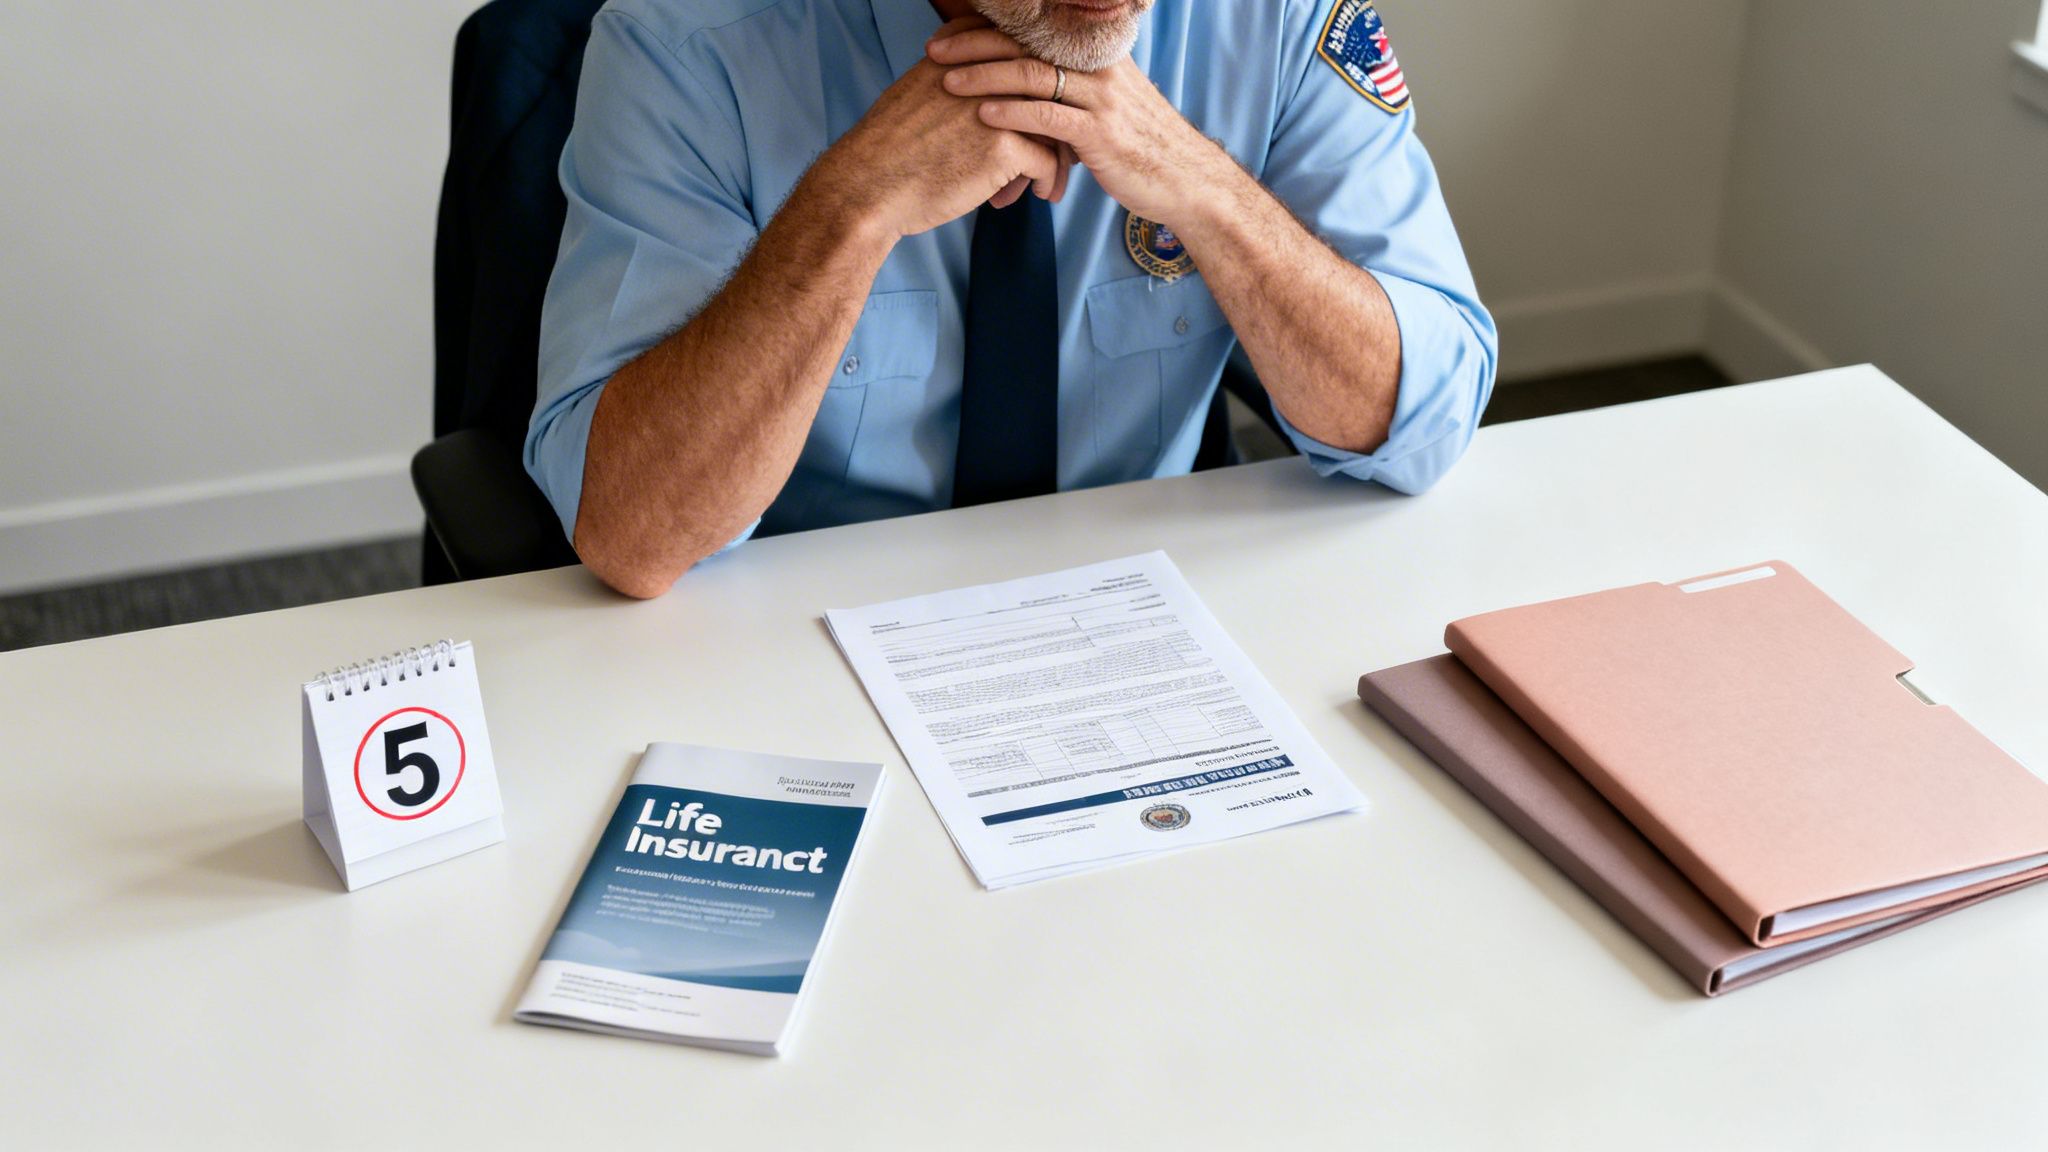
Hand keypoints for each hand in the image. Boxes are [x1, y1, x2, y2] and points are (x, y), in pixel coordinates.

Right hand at [810, 21, 1065, 239]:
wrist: (869, 185)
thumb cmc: (889, 151)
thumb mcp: (915, 93)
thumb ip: (949, 80)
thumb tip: (978, 90)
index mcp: (961, 57)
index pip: (1020, 59)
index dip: (1035, 89)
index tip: (1037, 117)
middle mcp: (984, 75)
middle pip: (1043, 91)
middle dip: (1053, 121)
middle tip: (1056, 147)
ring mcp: (998, 108)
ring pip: (1053, 126)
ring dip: (1056, 154)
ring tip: (1045, 180)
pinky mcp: (1004, 147)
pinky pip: (1048, 161)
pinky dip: (1047, 180)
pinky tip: (1038, 194)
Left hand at [927, 26, 1232, 229]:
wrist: (1184, 180)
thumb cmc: (1137, 146)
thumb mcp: (1106, 106)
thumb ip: (1072, 89)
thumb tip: (1028, 83)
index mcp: (1096, 55)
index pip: (1033, 31)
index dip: (988, 29)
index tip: (949, 33)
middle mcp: (1098, 69)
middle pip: (1026, 45)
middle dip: (974, 45)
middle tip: (934, 51)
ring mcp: (1101, 100)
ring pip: (1032, 75)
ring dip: (984, 77)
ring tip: (947, 82)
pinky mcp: (1101, 134)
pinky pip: (1048, 116)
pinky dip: (1012, 113)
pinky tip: (983, 115)